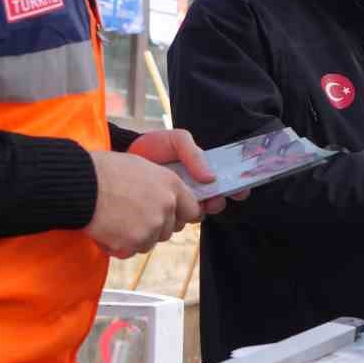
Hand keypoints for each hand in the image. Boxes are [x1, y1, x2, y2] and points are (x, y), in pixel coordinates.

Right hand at [85, 135, 207, 257]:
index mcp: (171, 184)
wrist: (81, 185)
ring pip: (150, 242)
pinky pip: (130, 251)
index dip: (182, 215)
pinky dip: (119, 245)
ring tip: (117, 217)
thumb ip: (162, 185)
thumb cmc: (106, 171)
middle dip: (155, 227)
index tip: (174, 217)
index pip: (193, 210)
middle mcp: (166, 206)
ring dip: (136, 236)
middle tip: (132, 214)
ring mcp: (151, 226)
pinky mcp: (133, 242)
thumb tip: (171, 199)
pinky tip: (108, 227)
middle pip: (170, 230)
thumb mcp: (143, 167)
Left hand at [128, 129, 246, 213]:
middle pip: (214, 202)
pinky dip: (179, 218)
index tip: (241, 191)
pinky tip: (174, 210)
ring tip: (190, 202)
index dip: (236, 187)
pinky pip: (176, 222)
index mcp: (199, 172)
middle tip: (212, 200)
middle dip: (217, 203)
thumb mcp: (176, 141)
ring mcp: (178, 203)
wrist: (122, 159)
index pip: (224, 182)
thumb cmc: (151, 147)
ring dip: (197, 211)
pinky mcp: (162, 214)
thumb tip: (211, 177)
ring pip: (196, 215)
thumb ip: (194, 153)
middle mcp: (192, 190)